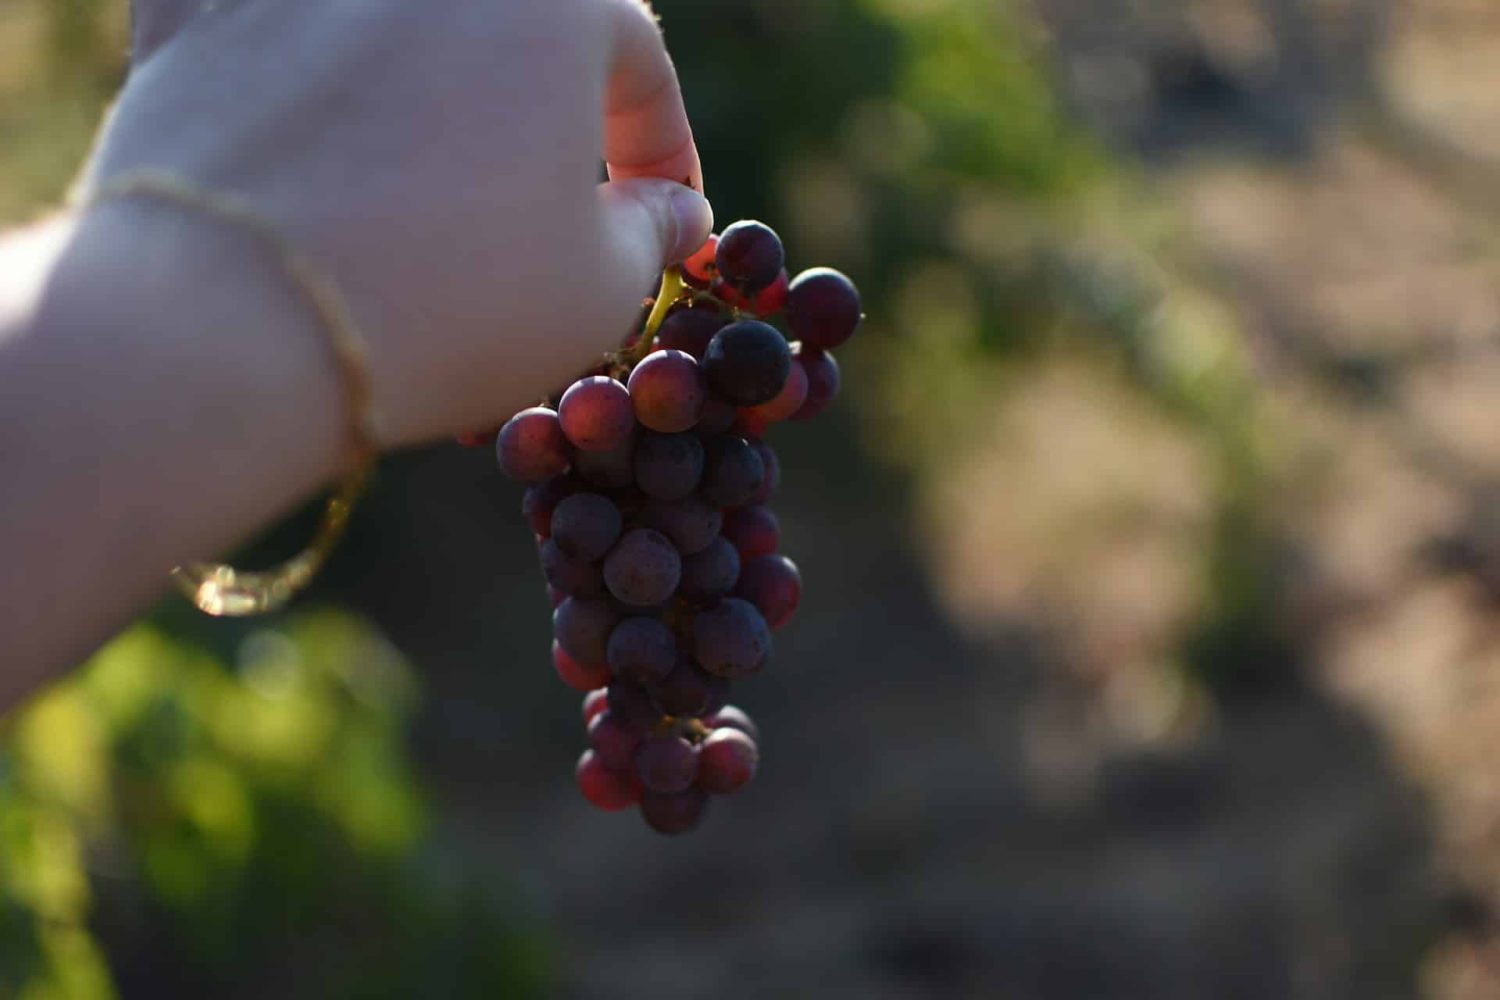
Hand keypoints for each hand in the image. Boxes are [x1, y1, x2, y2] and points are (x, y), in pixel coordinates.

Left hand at [87, 0, 712, 446]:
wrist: (232, 321)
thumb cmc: (449, 303)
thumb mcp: (598, 291)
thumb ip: (652, 233)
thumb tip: (669, 210)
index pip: (637, 63)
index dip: (660, 149)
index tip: (662, 216)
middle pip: (512, 33)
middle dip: (539, 112)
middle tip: (542, 200)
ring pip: (392, 28)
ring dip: (422, 92)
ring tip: (420, 188)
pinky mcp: (195, 3)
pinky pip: (256, 17)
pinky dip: (285, 61)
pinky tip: (301, 125)